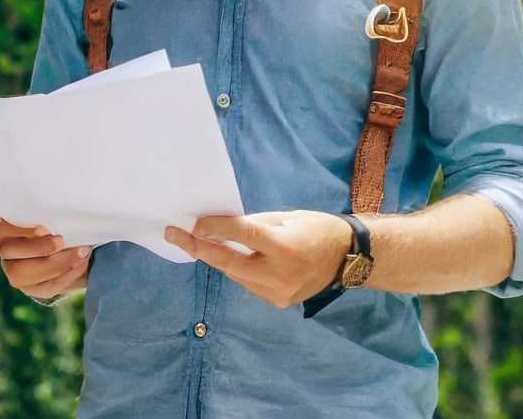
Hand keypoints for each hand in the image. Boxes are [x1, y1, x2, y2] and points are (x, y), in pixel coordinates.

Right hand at [0, 209, 90, 300]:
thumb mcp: (49, 212)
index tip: (42, 228)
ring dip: (55, 264)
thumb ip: (47, 212)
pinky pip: (44, 287)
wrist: (69, 245)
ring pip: (21, 274)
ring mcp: (12, 269)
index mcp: (1, 224)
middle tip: (62, 241)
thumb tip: (60, 215)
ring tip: (79, 253)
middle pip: (8, 250)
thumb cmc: (55, 220)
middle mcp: (2, 247)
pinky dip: (66, 275)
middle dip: (38, 248)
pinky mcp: (30, 287)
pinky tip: (80, 264)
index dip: (15, 228)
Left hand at [164, 210, 353, 306]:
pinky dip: (237, 269)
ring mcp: (280, 293)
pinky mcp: (279, 302)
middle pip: (230, 263)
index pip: (243, 236)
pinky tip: (230, 257)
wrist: (349, 258)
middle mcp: (281, 275)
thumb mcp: (286, 219)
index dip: (216, 228)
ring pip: (236, 275)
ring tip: (197, 242)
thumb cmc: (316, 229)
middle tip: (173, 235)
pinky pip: (248, 284)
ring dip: (217, 258)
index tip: (193, 223)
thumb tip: (218, 227)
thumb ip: (253, 225)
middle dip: (199, 249)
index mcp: (286, 248)